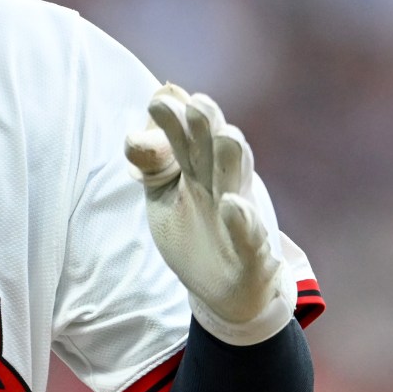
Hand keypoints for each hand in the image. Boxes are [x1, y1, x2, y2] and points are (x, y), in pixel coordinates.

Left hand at [125, 83, 298, 345]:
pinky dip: (242, 222)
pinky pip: (249, 236)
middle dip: (208, 128)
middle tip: (196, 103)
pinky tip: (233, 205)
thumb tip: (139, 125)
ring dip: (233, 159)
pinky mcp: (252, 252)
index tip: (159, 101)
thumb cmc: (196, 232)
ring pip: (237, 183)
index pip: (188, 141)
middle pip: (215, 152)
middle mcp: (223, 188)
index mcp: (200, 173)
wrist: (228, 289)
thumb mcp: (164, 196)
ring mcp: (241, 218)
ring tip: (226, 135)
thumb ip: (154, 160)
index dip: (176, 122)